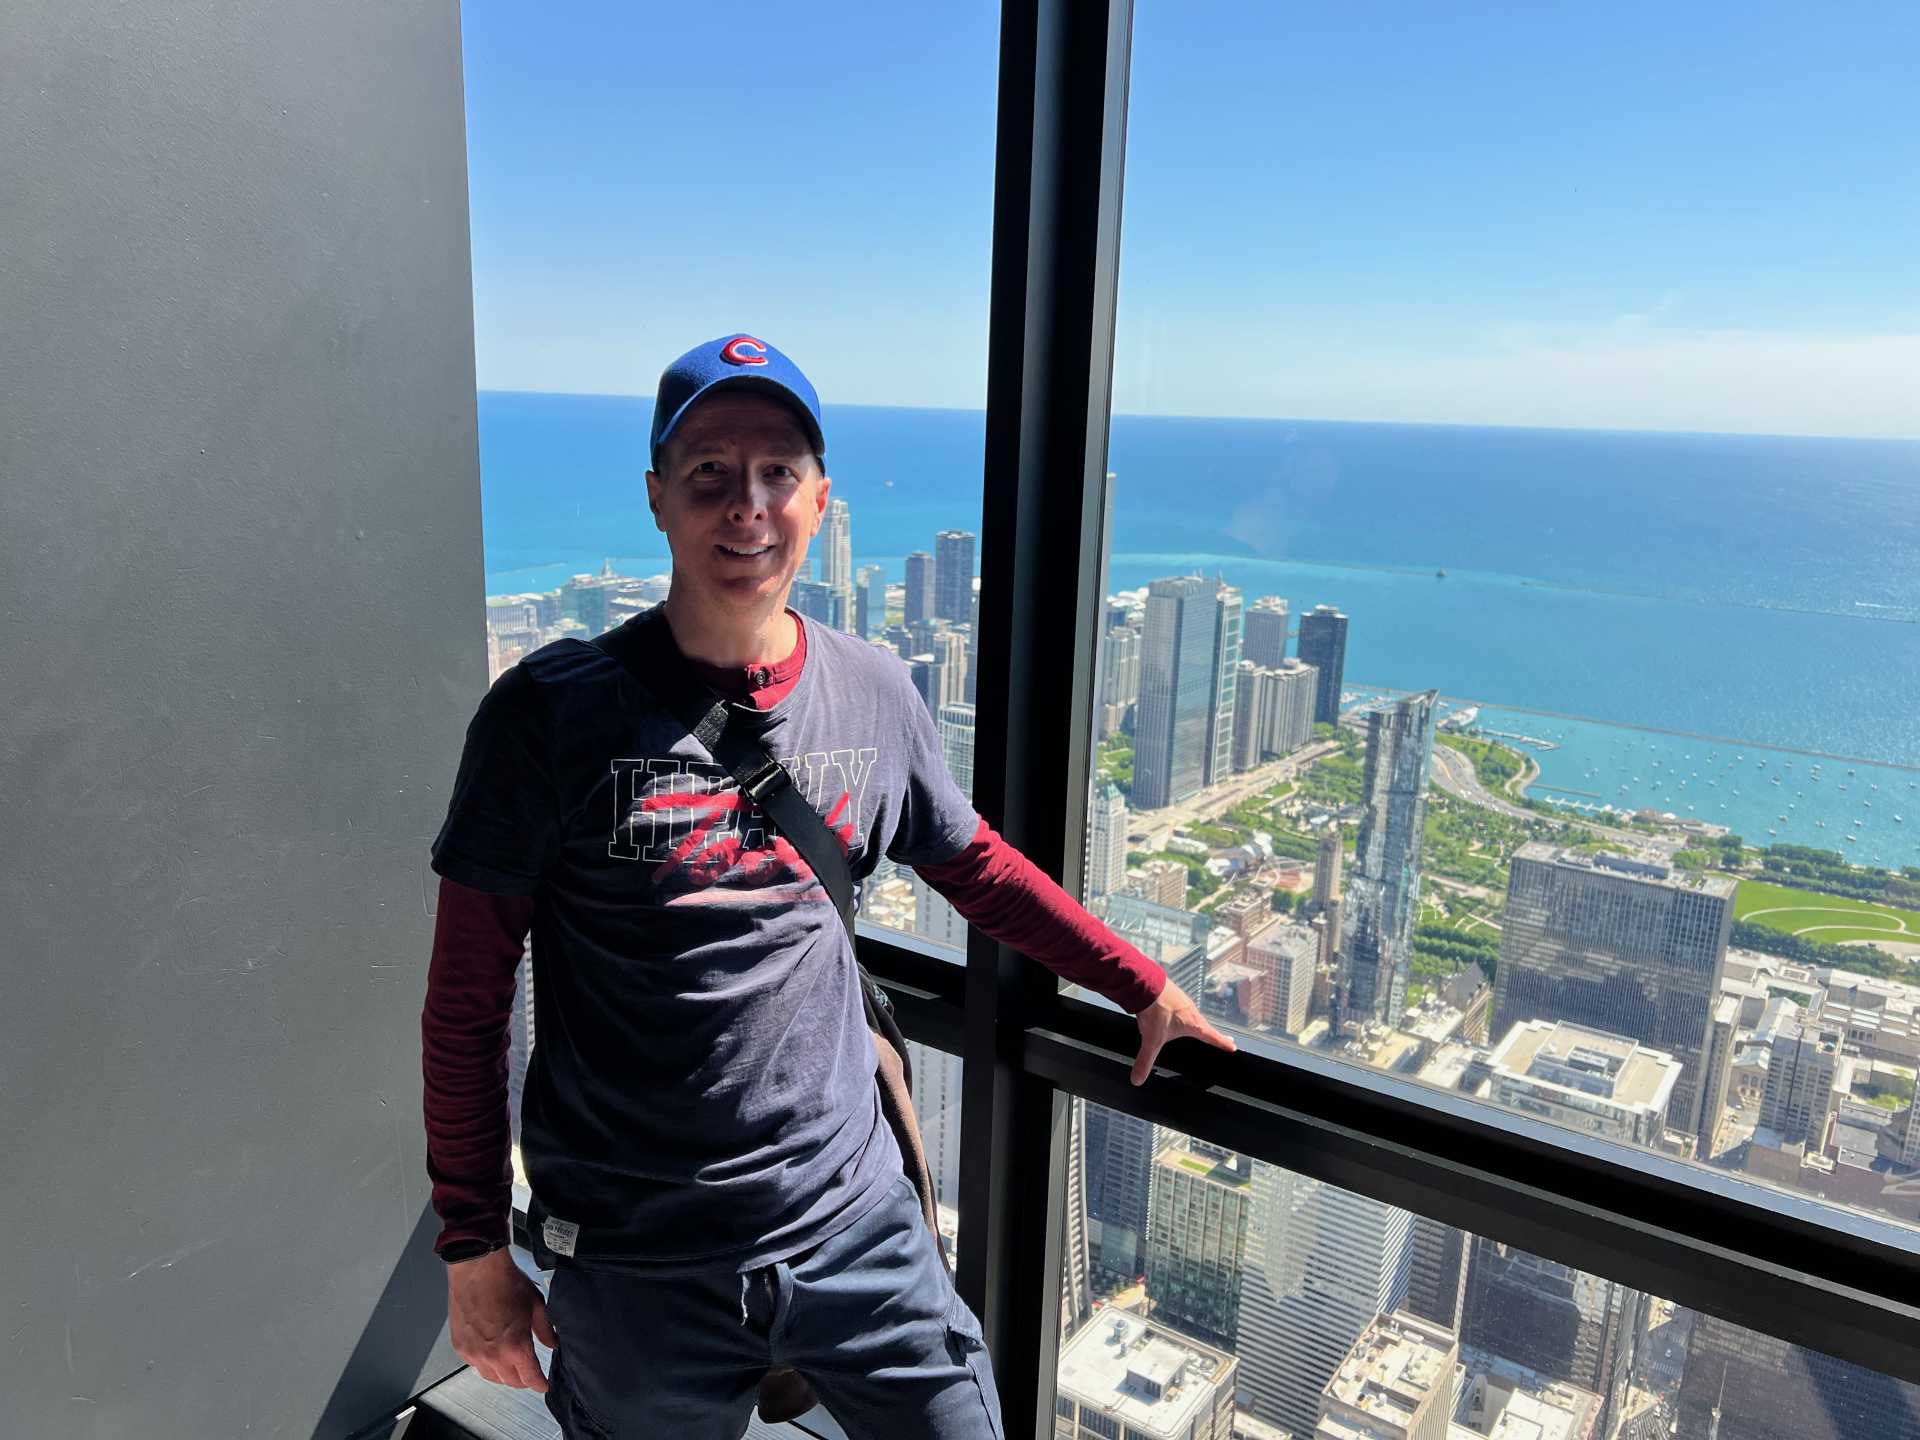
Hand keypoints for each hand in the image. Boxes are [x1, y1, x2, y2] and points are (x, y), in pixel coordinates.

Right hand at [447, 1248, 556, 1391]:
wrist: (478, 1270)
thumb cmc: (505, 1283)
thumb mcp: (536, 1306)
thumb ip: (546, 1330)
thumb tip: (553, 1343)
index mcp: (516, 1347)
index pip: (530, 1378)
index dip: (539, 1384)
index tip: (543, 1385)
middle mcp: (494, 1356)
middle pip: (511, 1381)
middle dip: (523, 1380)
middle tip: (529, 1373)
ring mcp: (474, 1353)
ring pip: (491, 1377)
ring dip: (504, 1374)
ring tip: (511, 1364)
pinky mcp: (461, 1348)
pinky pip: (475, 1364)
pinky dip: (486, 1363)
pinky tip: (493, 1352)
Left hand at [1131, 980, 1235, 1085]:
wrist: (1145, 983)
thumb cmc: (1155, 1010)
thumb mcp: (1151, 1040)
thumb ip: (1145, 1061)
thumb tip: (1138, 1079)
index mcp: (1193, 1023)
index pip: (1211, 1037)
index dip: (1222, 1043)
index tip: (1233, 1047)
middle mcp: (1191, 1010)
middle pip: (1204, 1024)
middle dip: (1212, 1033)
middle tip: (1223, 1038)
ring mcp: (1181, 999)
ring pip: (1191, 1013)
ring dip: (1196, 1019)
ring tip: (1196, 1025)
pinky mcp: (1171, 992)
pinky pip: (1179, 1004)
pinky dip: (1180, 1009)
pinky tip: (1172, 1011)